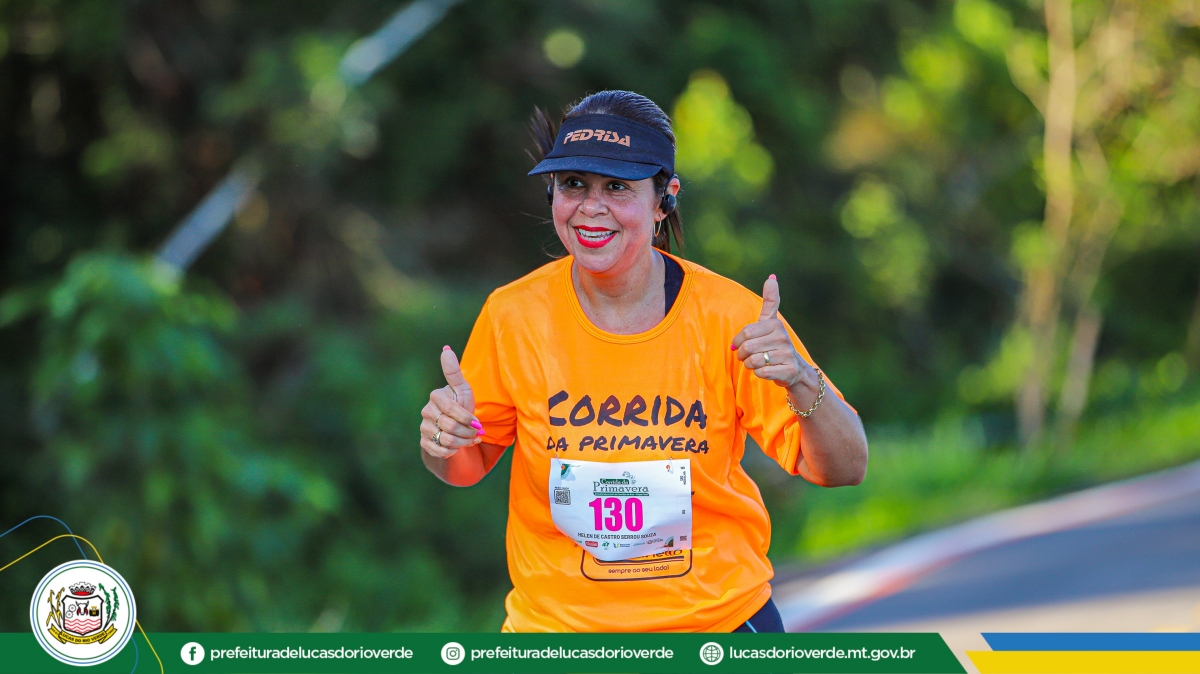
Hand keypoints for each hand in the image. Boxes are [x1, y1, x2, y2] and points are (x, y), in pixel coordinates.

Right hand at [419, 346, 483, 458]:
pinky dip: (454, 451)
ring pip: (446, 440)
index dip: (467, 418)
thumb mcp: (463, 389)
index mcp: (435, 397)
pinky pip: (441, 451)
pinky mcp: (425, 443)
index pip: (452, 410)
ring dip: (464, 442)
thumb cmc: (462, 405)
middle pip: (450, 426)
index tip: (477, 421)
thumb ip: (454, 372)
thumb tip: (446, 348)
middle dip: (468, 432)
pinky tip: (460, 446)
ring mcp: (423, 428)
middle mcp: (426, 412)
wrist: (455, 429)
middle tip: (477, 432)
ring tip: (471, 439)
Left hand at [732, 275, 815, 390]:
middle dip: (743, 355)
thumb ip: (770, 301)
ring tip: (759, 363)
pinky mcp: (788, 370)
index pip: (745, 333)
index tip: (740, 345)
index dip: (738, 342)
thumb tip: (772, 277)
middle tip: (748, 357)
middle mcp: (783, 337)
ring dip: (750, 365)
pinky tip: (768, 370)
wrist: (794, 369)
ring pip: (753, 361)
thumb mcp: (771, 322)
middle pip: (747, 348)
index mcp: (775, 324)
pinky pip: (761, 373)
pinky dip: (759, 374)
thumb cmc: (775, 344)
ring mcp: (787, 354)